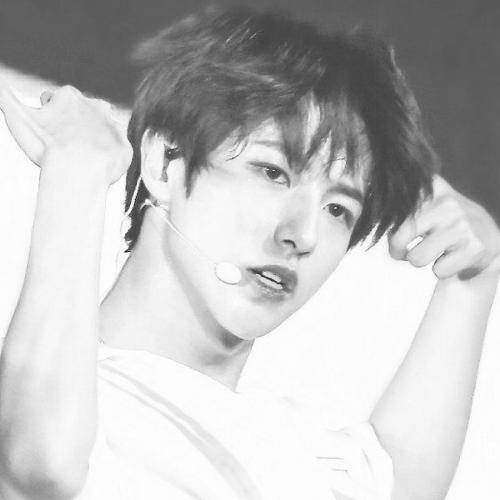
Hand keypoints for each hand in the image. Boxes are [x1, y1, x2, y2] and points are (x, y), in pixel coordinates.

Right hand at [0, 78, 130, 185]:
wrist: (78, 172)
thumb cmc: (46, 146)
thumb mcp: (18, 118)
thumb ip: (3, 96)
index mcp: (69, 96)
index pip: (56, 101)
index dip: (49, 118)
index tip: (48, 132)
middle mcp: (96, 106)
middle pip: (81, 114)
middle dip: (74, 126)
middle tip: (65, 146)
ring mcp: (113, 127)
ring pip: (101, 131)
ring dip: (93, 140)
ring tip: (82, 157)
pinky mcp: (125, 147)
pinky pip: (116, 151)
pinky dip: (107, 158)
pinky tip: (97, 167)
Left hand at [388, 176, 499, 280]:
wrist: (487, 238)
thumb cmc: (441, 224)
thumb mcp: (424, 203)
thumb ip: (396, 201)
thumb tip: (362, 199)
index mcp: (431, 187)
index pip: (393, 208)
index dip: (387, 226)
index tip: (392, 230)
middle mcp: (447, 202)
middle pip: (399, 237)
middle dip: (397, 250)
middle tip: (403, 251)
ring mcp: (462, 224)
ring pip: (416, 258)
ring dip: (419, 260)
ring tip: (431, 251)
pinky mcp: (473, 247)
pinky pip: (437, 271)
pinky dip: (441, 270)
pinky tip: (452, 258)